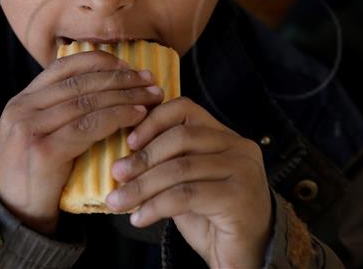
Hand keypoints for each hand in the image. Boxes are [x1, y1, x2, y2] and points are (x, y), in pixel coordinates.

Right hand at [0, 50, 164, 234]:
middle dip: (119, 78)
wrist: (11, 216)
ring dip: (125, 96)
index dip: (98, 62)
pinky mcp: (44, 151)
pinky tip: (137, 116)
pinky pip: (88, 127)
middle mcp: (22, 109)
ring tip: (151, 96)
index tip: (127, 65)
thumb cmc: (32, 178)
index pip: (63, 67)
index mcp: (21, 101)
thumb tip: (101, 91)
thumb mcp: (35, 136)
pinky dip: (117, 117)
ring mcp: (30, 129)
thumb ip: (56, 113)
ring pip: (86, 102)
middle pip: (79, 82)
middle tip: (148, 79)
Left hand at [105, 97, 271, 268]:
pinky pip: (186, 195)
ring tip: (118, 200)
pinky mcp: (239, 198)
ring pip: (180, 168)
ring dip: (142, 186)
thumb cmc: (212, 218)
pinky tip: (139, 217)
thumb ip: (168, 162)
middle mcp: (239, 147)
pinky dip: (155, 206)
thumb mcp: (187, 182)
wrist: (245, 257)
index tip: (129, 142)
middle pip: (180, 138)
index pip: (185, 109)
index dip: (153, 120)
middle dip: (143, 157)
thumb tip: (125, 157)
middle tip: (117, 174)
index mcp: (225, 136)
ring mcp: (243, 171)